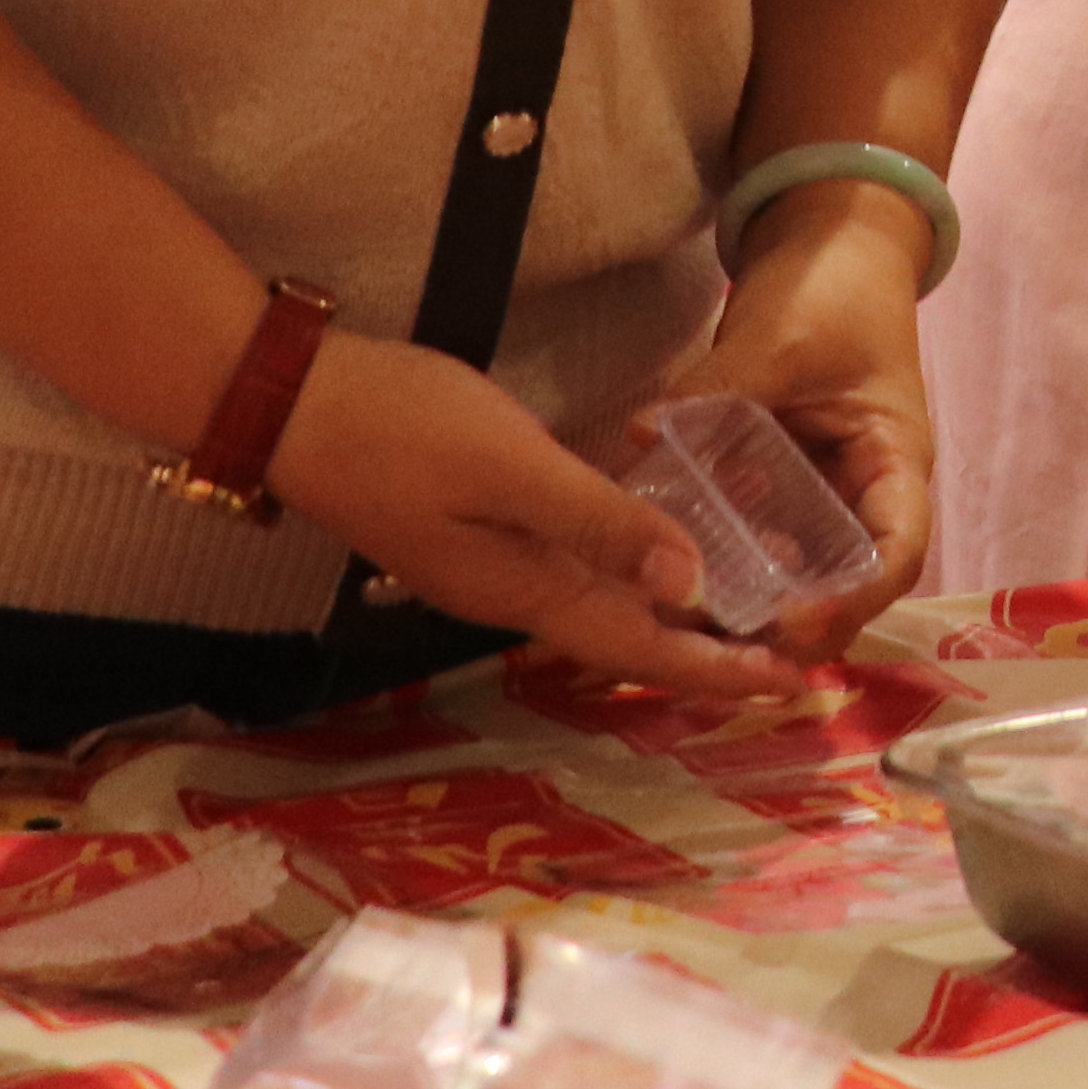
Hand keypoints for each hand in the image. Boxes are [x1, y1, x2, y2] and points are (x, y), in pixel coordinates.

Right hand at [272, 331, 791, 702]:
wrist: (288, 403)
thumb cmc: (400, 431)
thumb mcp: (513, 471)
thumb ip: (599, 525)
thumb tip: (689, 585)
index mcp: (528, 591)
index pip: (644, 649)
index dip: (721, 669)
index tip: (798, 685)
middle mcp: (514, 592)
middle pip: (631, 639)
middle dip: (711, 655)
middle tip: (794, 660)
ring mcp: (495, 561)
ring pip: (607, 606)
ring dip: (677, 618)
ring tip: (748, 616)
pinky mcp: (484, 524)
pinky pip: (580, 566)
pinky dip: (634, 568)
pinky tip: (662, 548)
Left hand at [640, 180, 934, 657]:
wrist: (833, 244)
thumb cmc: (833, 289)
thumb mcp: (778, 338)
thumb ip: (715, 390)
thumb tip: (640, 436)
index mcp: (893, 460)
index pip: (896, 553)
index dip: (852, 599)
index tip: (789, 621)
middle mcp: (864, 491)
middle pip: (848, 586)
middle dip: (794, 624)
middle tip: (722, 642)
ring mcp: (822, 492)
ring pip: (800, 574)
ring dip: (754, 602)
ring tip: (689, 618)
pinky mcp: (780, 484)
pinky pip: (756, 540)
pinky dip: (723, 562)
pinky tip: (672, 569)